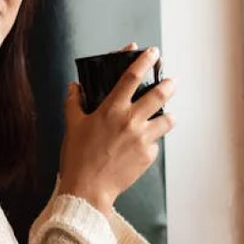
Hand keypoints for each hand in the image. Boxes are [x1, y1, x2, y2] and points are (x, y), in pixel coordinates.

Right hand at [57, 45, 173, 212]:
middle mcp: (130, 121)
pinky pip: (155, 144)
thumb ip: (73, 103)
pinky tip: (143, 145)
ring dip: (168, 116)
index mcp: (111, 109)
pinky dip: (151, 142)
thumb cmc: (77, 157)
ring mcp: (142, 139)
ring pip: (166, 120)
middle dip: (168, 85)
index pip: (131, 76)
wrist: (88, 190)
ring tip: (167, 116)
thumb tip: (73, 87)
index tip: (154, 53)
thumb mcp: (72, 126)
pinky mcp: (148, 156)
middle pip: (158, 95)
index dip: (144, 61)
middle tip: (171, 82)